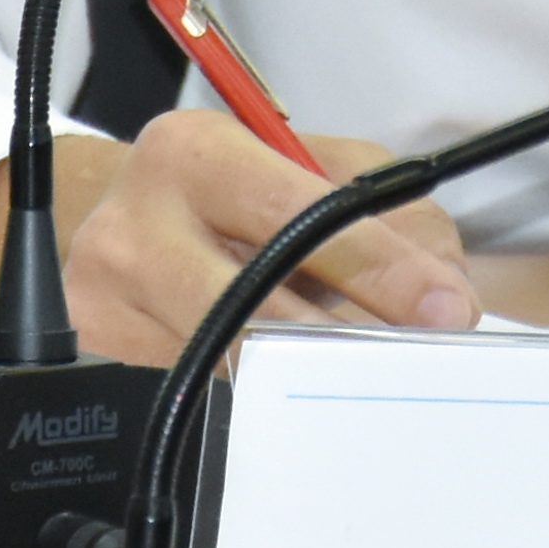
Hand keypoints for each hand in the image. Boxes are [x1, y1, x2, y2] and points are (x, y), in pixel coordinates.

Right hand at [0, 118, 473, 365]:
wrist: (124, 223)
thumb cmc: (233, 193)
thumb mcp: (315, 166)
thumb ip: (392, 210)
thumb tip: (444, 289)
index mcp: (194, 154)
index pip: (299, 215)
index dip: (380, 267)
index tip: (445, 308)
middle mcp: (136, 225)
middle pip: (258, 306)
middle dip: (349, 339)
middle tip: (411, 362)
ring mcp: (108, 301)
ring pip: (236, 363)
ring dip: (310, 375)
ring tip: (358, 372)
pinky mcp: (103, 358)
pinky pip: (205, 392)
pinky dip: (263, 393)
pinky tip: (288, 384)